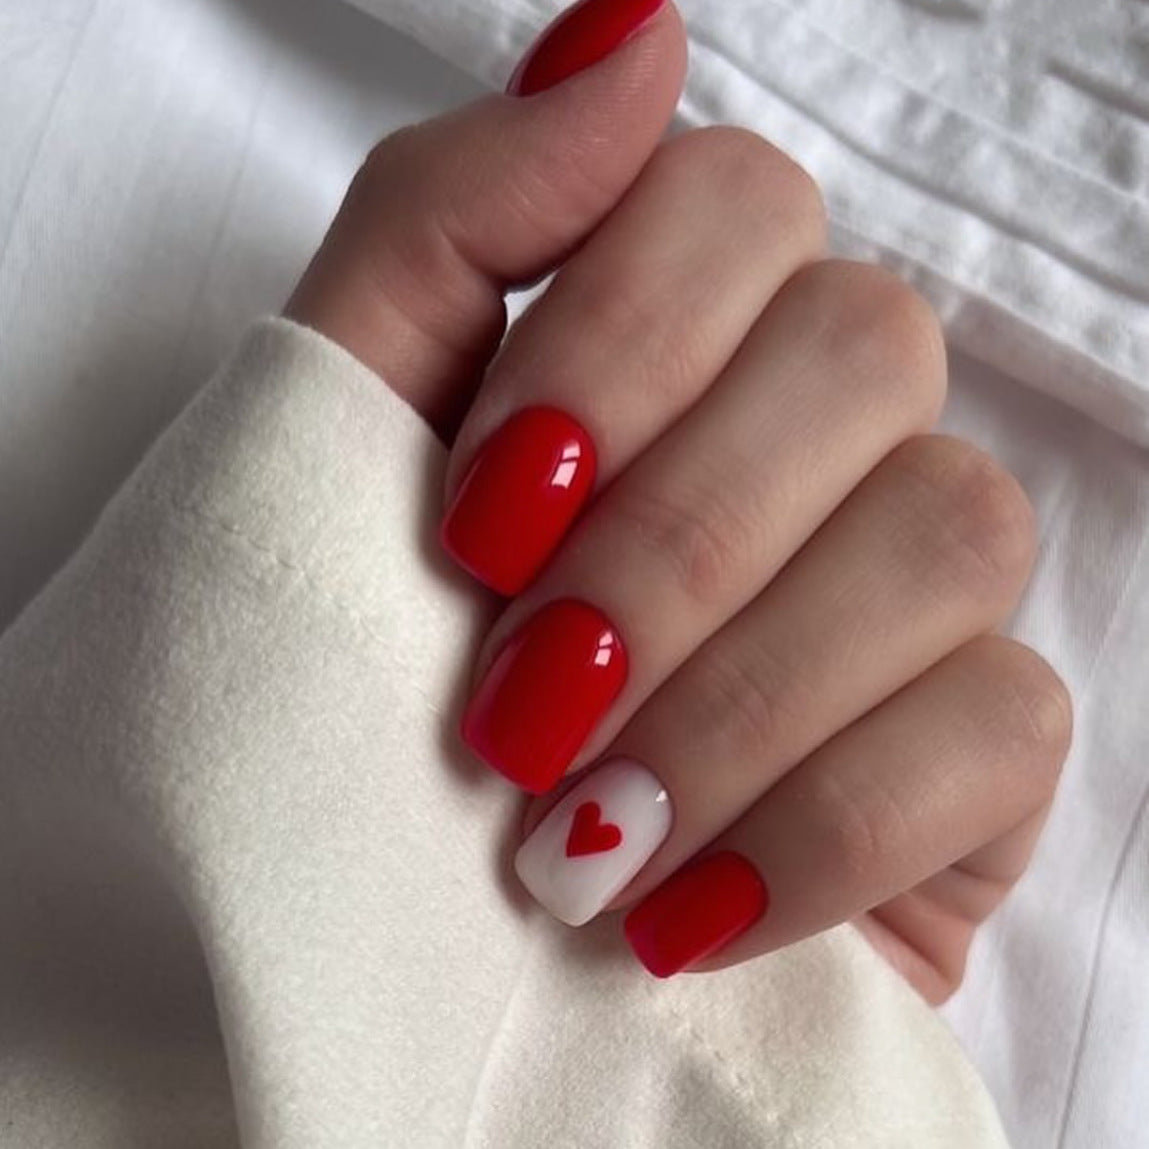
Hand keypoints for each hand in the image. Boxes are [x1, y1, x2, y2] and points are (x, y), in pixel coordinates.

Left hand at [286, 0, 1070, 1001]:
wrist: (423, 929)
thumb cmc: (379, 683)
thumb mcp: (352, 438)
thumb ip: (455, 219)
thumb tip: (632, 29)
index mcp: (680, 337)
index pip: (735, 200)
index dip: (613, 345)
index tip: (478, 523)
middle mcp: (824, 429)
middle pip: (864, 350)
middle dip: (672, 545)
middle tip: (520, 703)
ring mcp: (921, 582)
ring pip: (951, 531)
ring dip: (737, 705)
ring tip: (576, 840)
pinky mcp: (984, 747)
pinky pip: (999, 728)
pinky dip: (820, 833)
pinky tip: (684, 909)